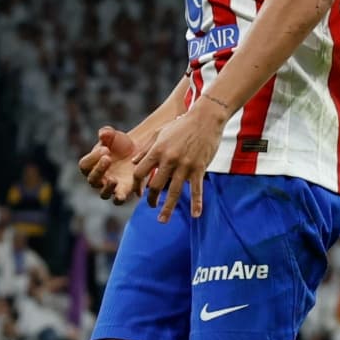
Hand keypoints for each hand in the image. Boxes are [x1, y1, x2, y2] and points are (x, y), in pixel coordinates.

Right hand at [78, 125, 145, 204]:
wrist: (137, 151)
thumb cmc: (120, 144)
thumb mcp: (114, 135)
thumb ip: (106, 133)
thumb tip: (103, 134)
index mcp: (91, 165)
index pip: (84, 166)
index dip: (92, 158)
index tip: (105, 149)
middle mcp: (98, 179)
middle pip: (92, 180)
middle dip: (99, 169)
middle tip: (108, 157)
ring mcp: (110, 187)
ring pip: (103, 194)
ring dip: (107, 188)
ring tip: (113, 179)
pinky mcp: (123, 192)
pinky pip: (118, 200)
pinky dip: (119, 198)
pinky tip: (123, 192)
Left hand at [133, 102, 226, 222]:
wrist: (205, 118)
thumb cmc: (181, 125)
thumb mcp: (160, 133)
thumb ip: (146, 149)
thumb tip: (134, 163)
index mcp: (157, 151)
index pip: (140, 173)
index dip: (136, 185)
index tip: (139, 192)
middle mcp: (169, 160)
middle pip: (154, 185)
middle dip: (151, 199)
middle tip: (151, 206)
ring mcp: (185, 165)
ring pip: (174, 192)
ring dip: (167, 208)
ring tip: (162, 221)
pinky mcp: (199, 168)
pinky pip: (197, 189)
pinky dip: (197, 203)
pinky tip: (196, 215)